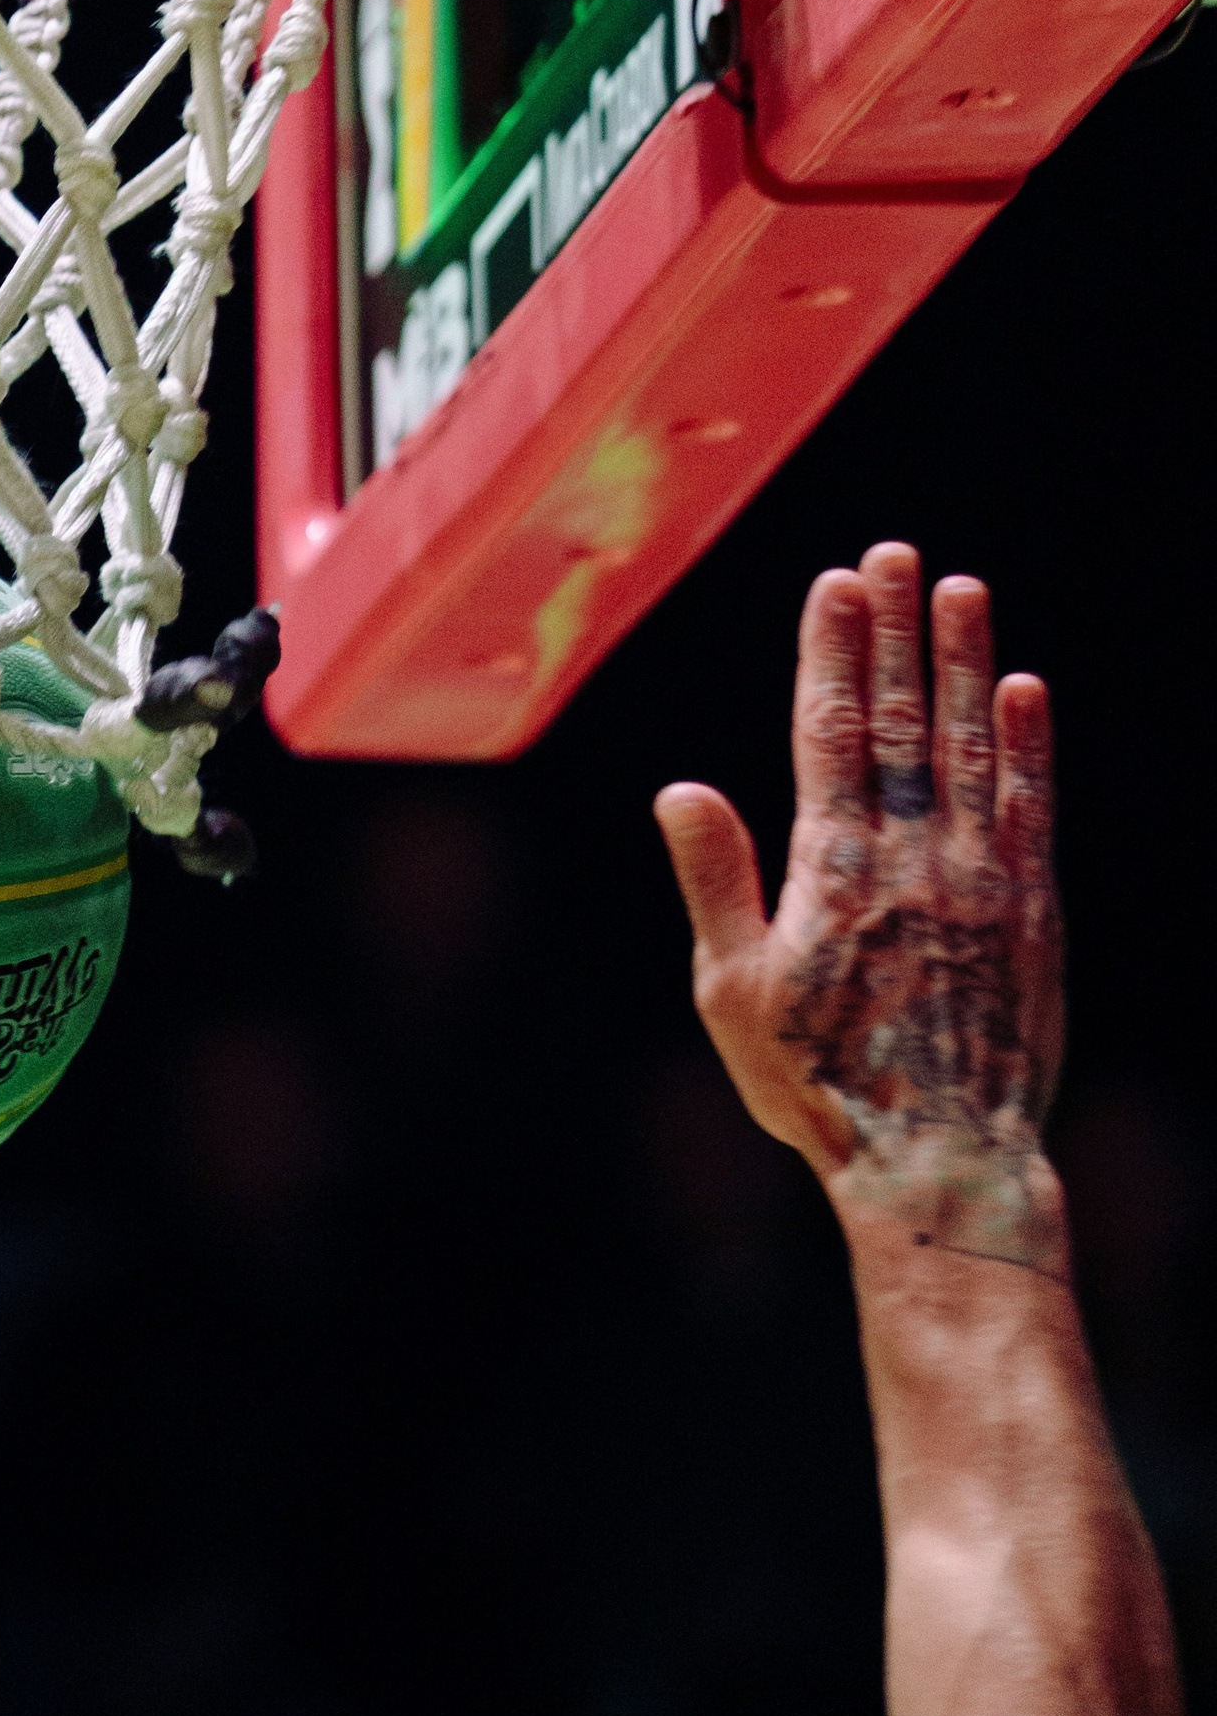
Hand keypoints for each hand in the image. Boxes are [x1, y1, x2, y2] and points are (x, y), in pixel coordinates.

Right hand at [655, 543, 1064, 1264]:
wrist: (942, 1162)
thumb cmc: (821, 1087)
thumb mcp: (734, 994)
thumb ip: (715, 884)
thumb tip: (682, 787)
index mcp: (832, 870)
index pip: (827, 731)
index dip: (831, 651)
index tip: (835, 582)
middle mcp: (910, 858)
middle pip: (898, 719)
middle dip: (895, 630)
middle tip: (896, 553)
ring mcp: (979, 881)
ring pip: (971, 746)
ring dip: (965, 663)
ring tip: (963, 590)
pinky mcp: (1033, 913)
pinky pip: (1030, 808)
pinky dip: (1029, 746)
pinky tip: (1026, 690)